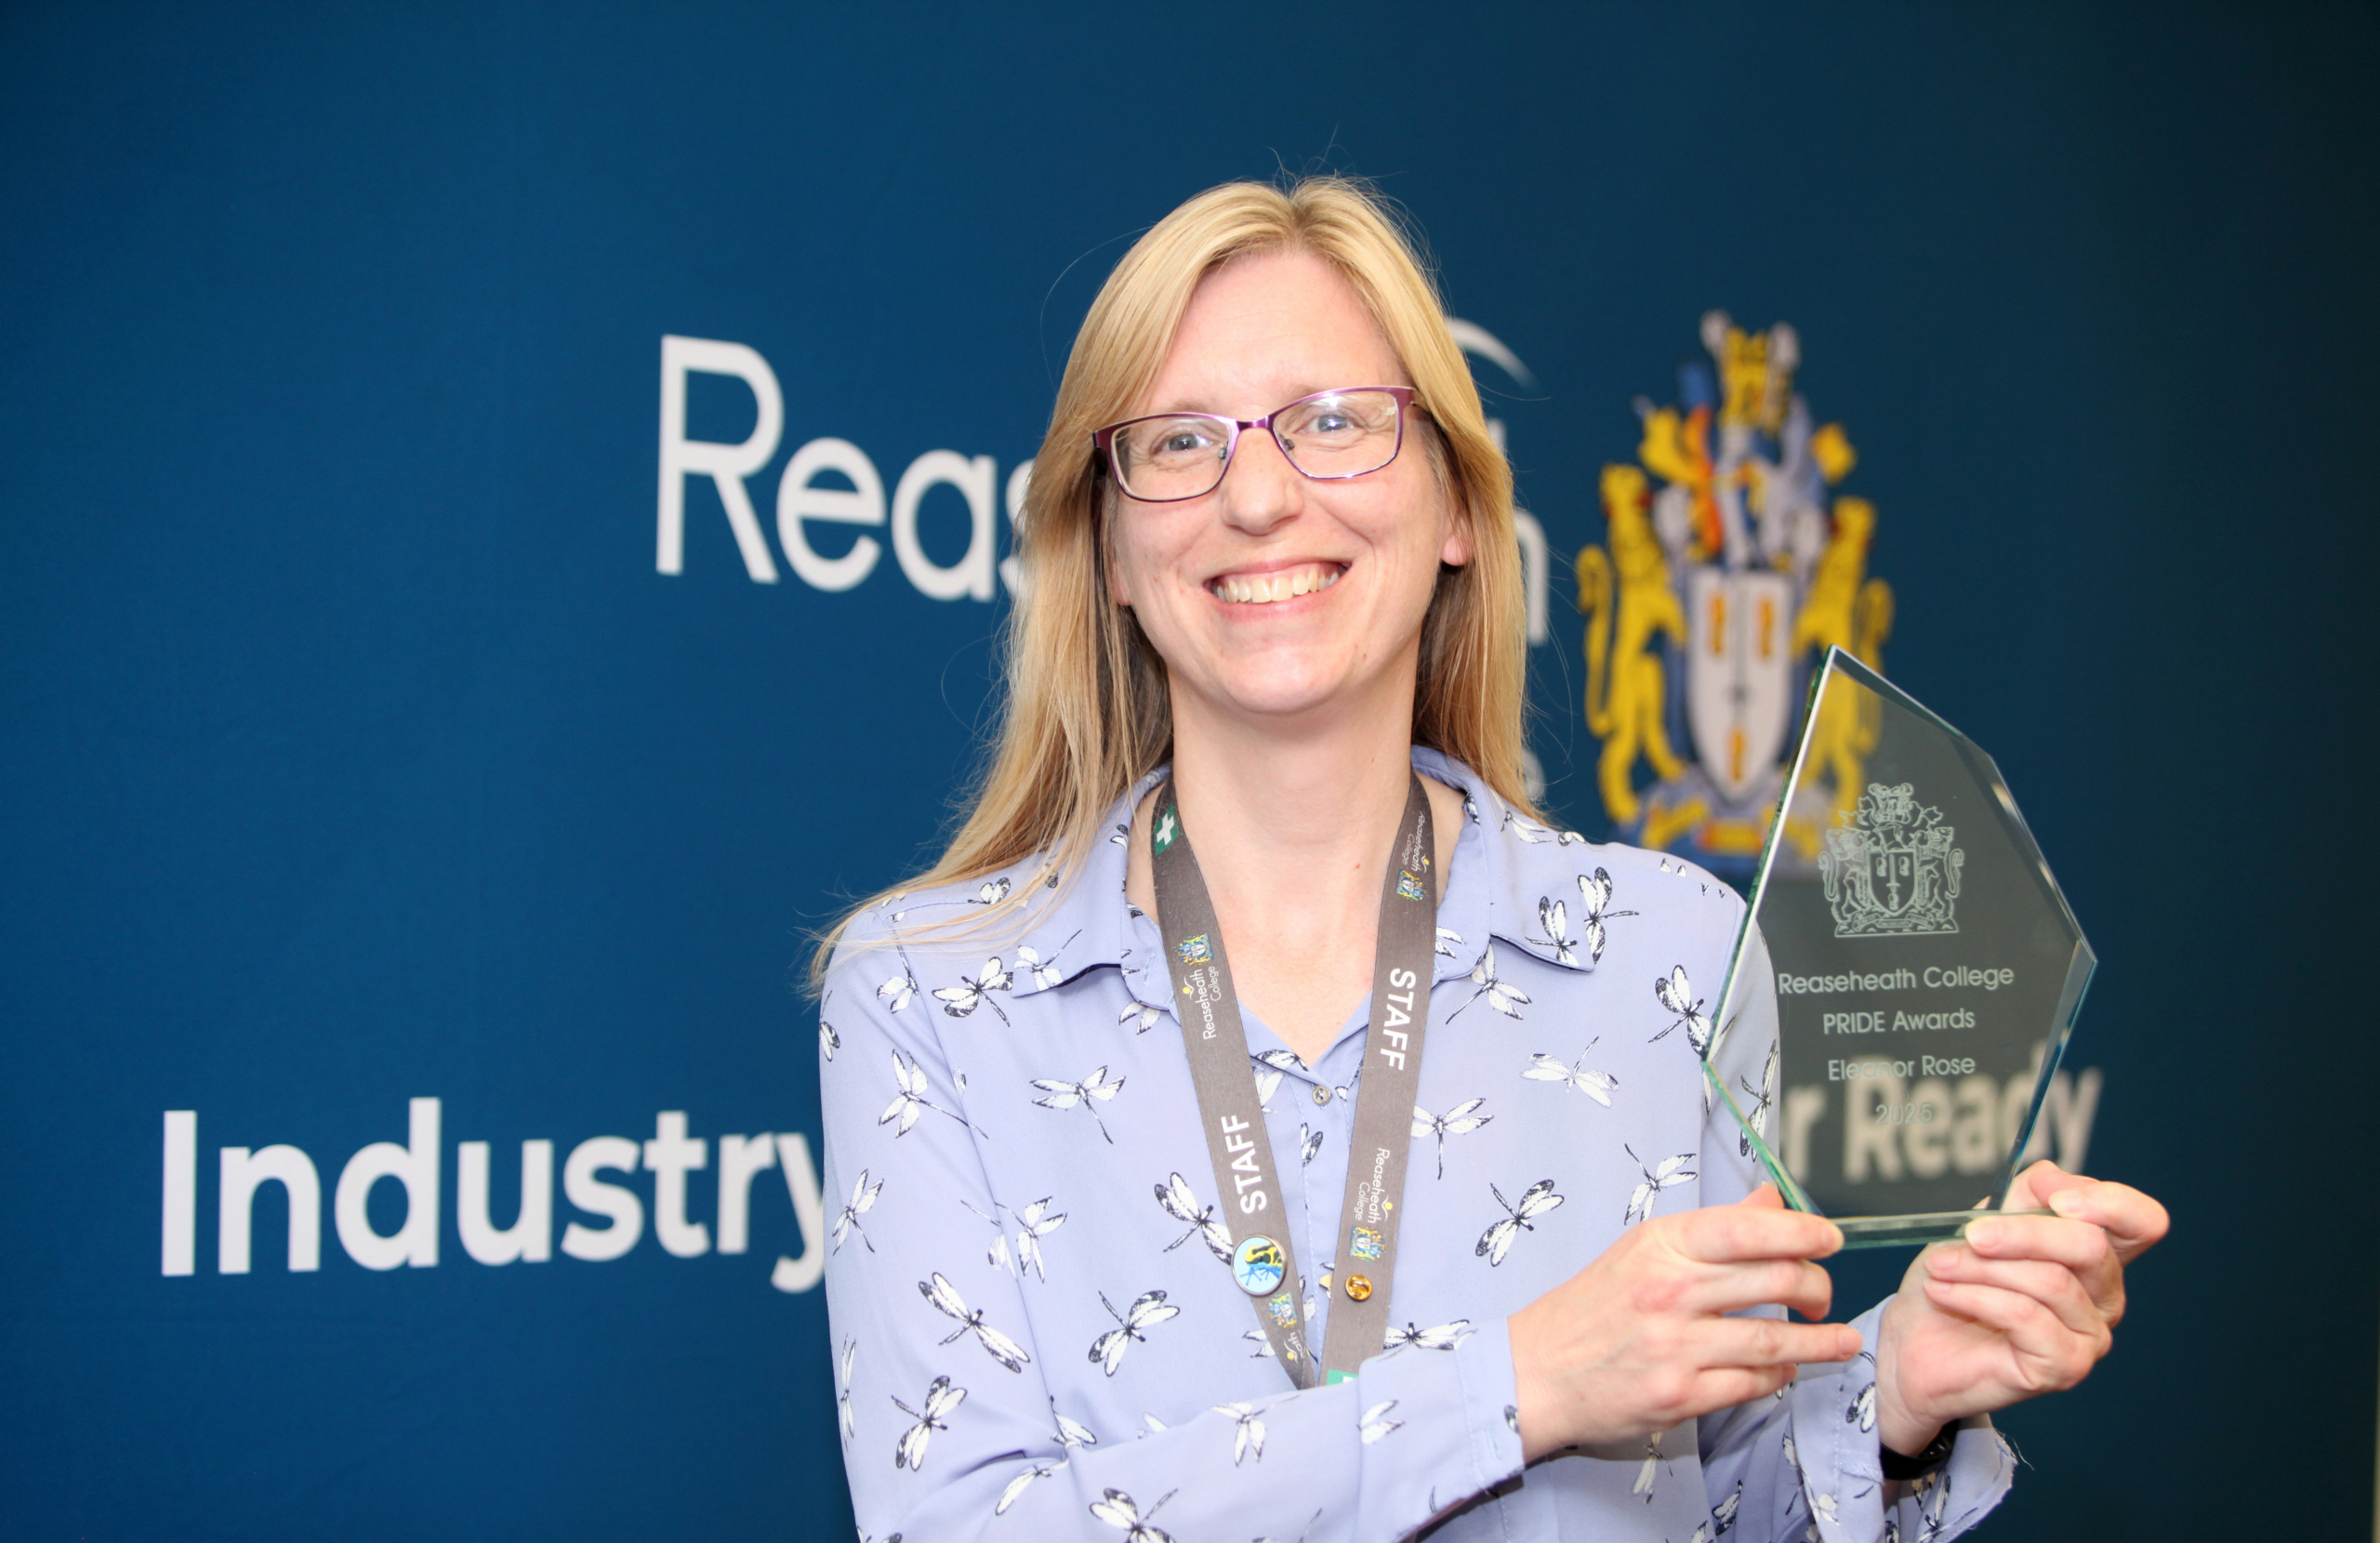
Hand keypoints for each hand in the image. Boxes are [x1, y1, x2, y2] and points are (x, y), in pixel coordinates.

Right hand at [1510, 1185, 1864, 1459]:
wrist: (1535, 1371)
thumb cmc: (1591, 1309)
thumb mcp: (1644, 1252)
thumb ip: (1714, 1228)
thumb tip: (1772, 1201)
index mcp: (1661, 1245)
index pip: (1749, 1229)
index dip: (1801, 1231)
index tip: (1829, 1238)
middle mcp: (1670, 1291)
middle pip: (1776, 1280)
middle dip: (1816, 1287)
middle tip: (1823, 1294)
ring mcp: (1676, 1347)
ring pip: (1774, 1339)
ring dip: (1819, 1342)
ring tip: (1842, 1340)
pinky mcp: (1680, 1396)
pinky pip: (1751, 1383)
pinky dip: (1778, 1376)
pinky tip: (1786, 1371)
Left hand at [1873, 1160, 2169, 1455]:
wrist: (1914, 1343)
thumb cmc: (1953, 1281)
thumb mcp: (1984, 1222)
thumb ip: (2026, 1196)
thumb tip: (2056, 1181)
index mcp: (2094, 1254)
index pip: (2142, 1222)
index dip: (2111, 1203)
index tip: (2056, 1199)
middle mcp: (2105, 1295)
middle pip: (2090, 1245)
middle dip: (2022, 1232)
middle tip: (1972, 1234)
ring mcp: (2091, 1335)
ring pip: (2051, 1280)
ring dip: (1984, 1267)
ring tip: (1942, 1265)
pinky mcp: (2065, 1367)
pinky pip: (2027, 1316)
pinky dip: (1976, 1296)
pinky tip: (1944, 1292)